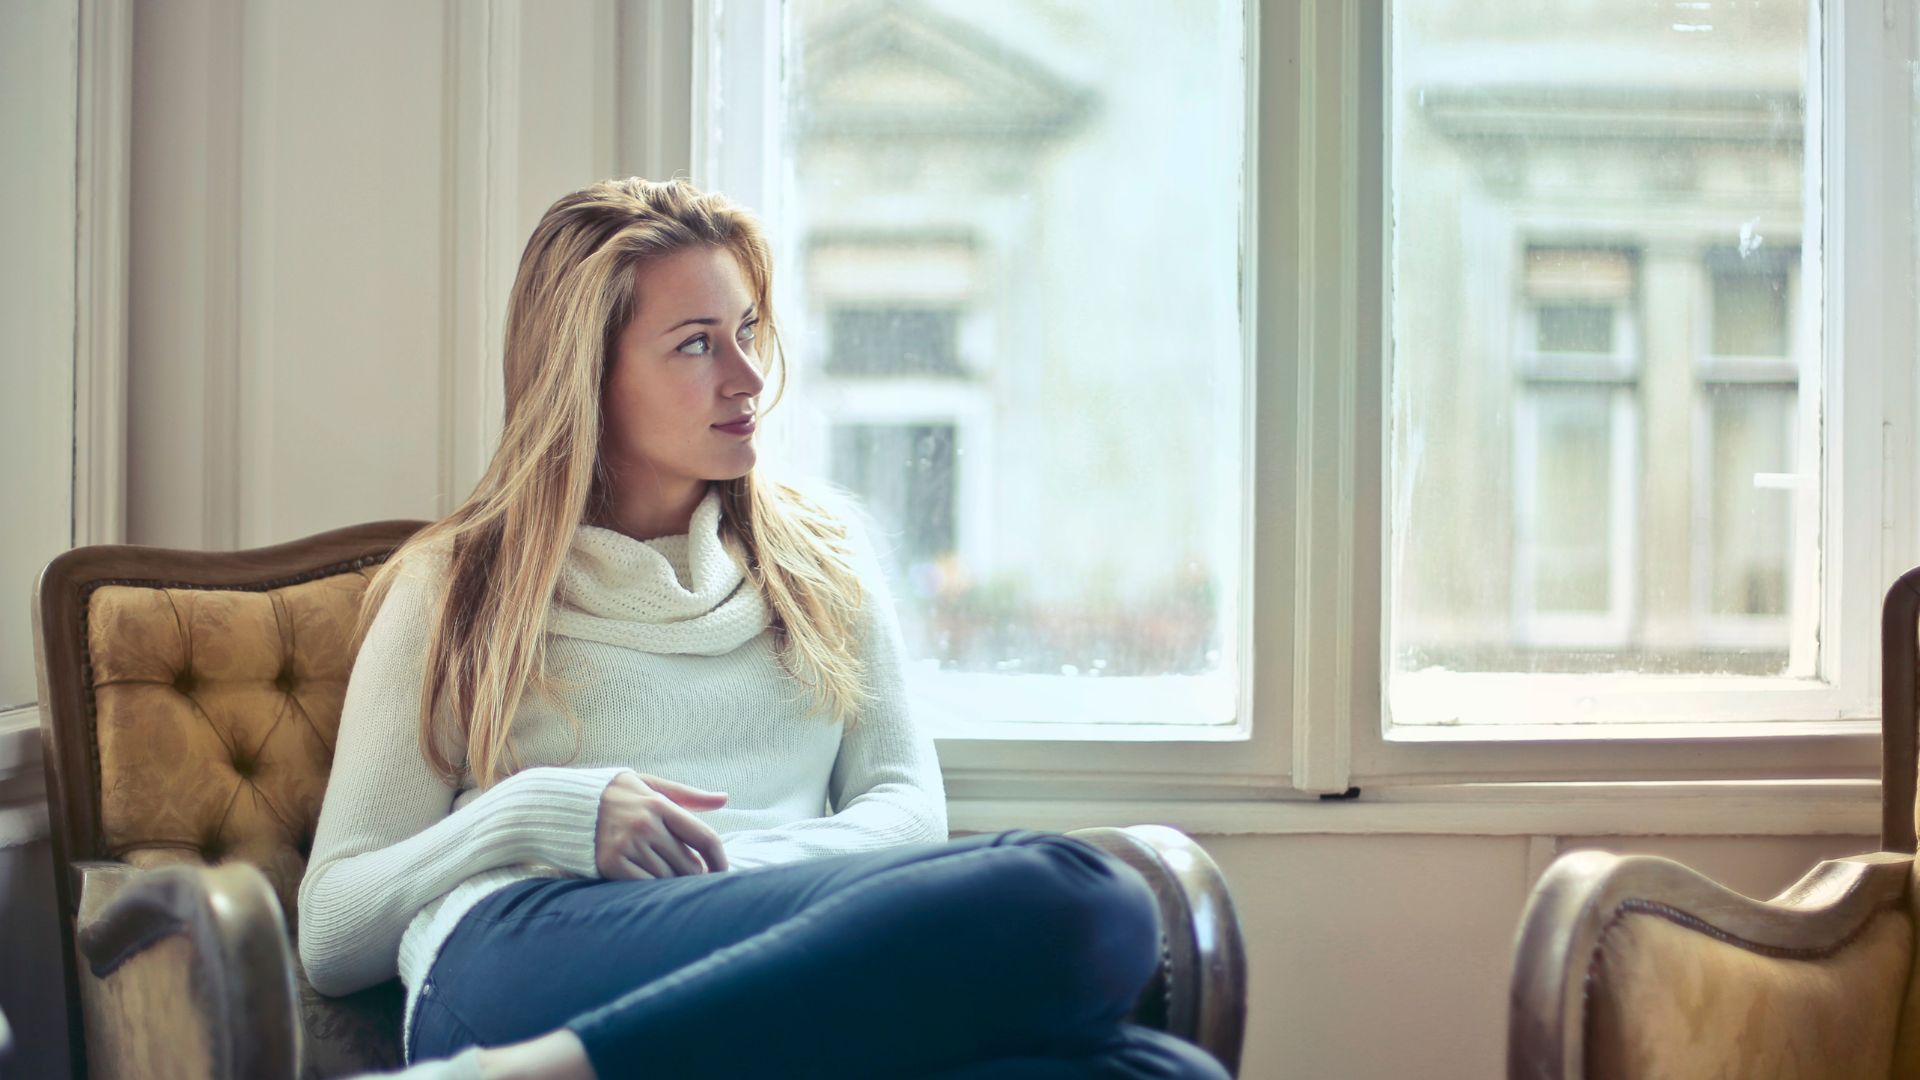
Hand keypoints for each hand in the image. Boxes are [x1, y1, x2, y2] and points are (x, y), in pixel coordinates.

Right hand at [594, 772, 730, 879]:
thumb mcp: (650, 785)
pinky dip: (651, 888)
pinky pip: (644, 886)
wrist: (564, 804)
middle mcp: (645, 825)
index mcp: (659, 804)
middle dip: (693, 873)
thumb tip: (724, 799)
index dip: (720, 860)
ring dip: (672, 883)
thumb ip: (688, 795)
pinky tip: (649, 882)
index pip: (704, 837)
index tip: (723, 871)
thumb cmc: (615, 794)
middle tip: (687, 872)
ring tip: (666, 875)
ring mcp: (627, 846)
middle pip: (689, 865)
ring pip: (668, 879)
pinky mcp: (610, 864)